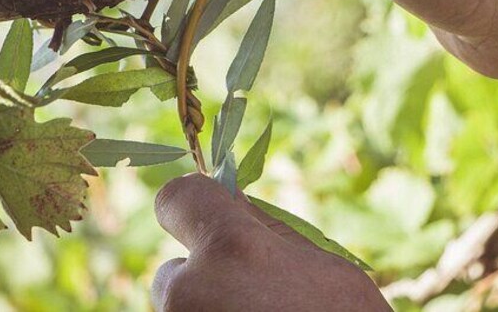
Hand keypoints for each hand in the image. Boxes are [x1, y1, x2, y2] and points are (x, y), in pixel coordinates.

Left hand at [151, 175, 388, 311]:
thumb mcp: (325, 266)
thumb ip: (267, 229)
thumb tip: (229, 197)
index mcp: (232, 250)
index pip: (176, 199)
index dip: (192, 206)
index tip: (206, 216)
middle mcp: (191, 292)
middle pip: (173, 271)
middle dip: (203, 279)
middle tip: (252, 301)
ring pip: (179, 311)